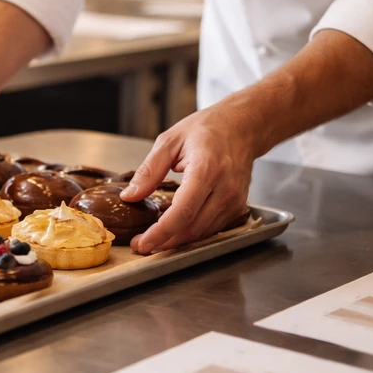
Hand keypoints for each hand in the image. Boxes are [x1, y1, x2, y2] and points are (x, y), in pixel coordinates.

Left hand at [120, 102, 261, 253]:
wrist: (242, 127)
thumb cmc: (207, 129)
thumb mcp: (170, 140)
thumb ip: (149, 170)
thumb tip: (130, 196)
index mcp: (207, 168)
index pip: (183, 211)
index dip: (161, 232)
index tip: (142, 243)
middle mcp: (225, 188)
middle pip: (192, 228)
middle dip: (164, 241)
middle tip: (140, 245)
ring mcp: (235, 200)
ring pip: (202, 233)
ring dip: (177, 241)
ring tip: (153, 239)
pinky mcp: (238, 207)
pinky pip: (212, 228)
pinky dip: (191, 232)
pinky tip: (175, 229)